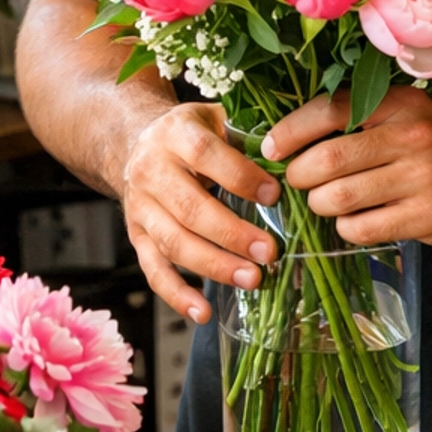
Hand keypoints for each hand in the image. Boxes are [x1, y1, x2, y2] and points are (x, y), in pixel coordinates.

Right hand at [123, 102, 282, 322]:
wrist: (136, 142)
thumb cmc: (192, 132)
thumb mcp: (216, 118)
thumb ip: (248, 136)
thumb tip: (296, 161)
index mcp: (174, 133)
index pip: (205, 154)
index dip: (240, 176)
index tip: (275, 195)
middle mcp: (150, 170)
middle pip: (190, 208)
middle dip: (232, 234)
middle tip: (270, 252)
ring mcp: (139, 207)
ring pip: (173, 243)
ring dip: (213, 266)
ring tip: (251, 279)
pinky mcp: (136, 236)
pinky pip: (153, 270)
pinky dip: (177, 295)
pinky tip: (204, 313)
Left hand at [261, 87, 431, 249]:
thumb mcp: (403, 114)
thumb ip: (356, 116)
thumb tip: (284, 138)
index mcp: (400, 104)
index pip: (331, 110)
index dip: (291, 131)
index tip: (271, 148)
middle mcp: (412, 136)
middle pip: (329, 160)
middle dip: (300, 176)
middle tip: (299, 181)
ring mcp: (422, 178)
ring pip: (340, 198)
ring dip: (321, 205)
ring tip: (329, 201)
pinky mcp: (426, 216)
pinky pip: (361, 228)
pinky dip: (347, 228)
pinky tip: (358, 220)